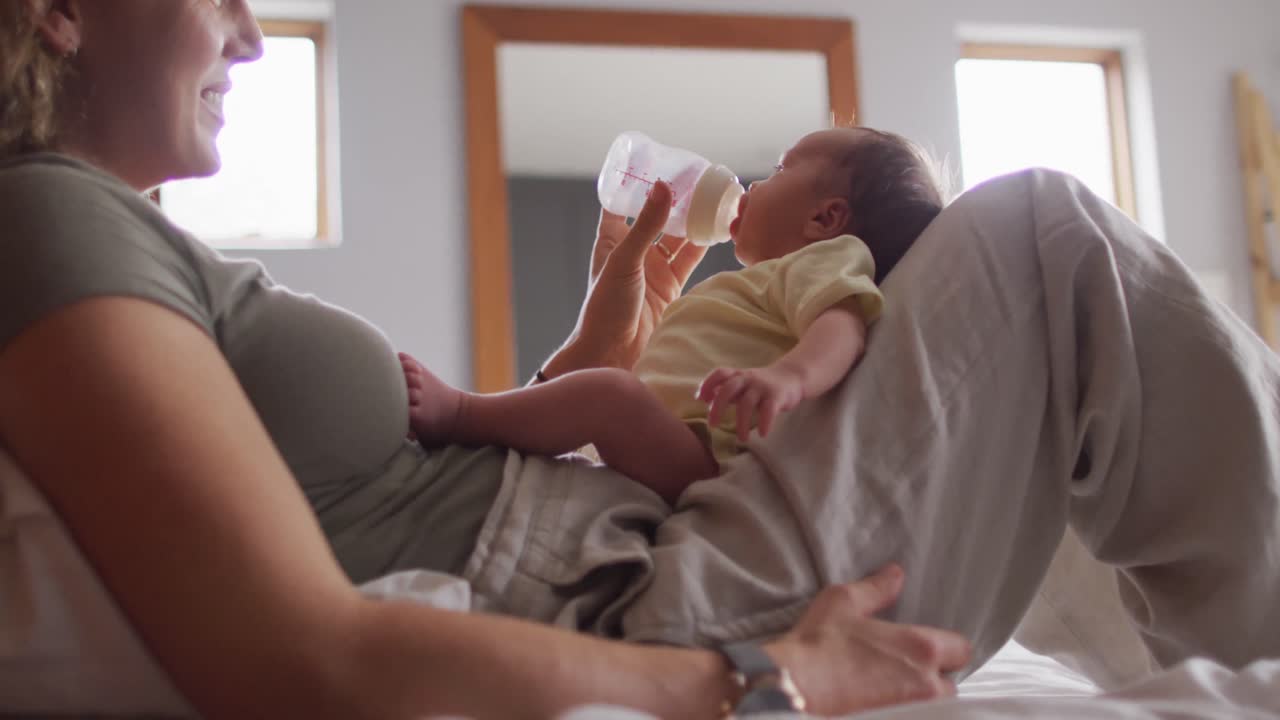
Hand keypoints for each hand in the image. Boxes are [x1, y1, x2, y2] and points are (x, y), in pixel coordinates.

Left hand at [553, 182, 707, 373]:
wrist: (614, 354)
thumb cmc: (605, 307)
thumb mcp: (624, 261)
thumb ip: (646, 226)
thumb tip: (663, 187)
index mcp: (611, 239)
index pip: (621, 201)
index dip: (635, 182)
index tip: (654, 161)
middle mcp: (633, 250)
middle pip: (656, 215)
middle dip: (674, 198)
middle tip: (697, 176)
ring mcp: (653, 268)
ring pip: (677, 236)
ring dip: (692, 219)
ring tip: (713, 197)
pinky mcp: (670, 286)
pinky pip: (689, 259)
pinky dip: (702, 244)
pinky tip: (717, 228)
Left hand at [698, 366, 804, 441]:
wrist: (792, 377)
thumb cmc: (761, 385)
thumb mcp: (743, 384)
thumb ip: (726, 391)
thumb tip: (705, 398)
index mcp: (738, 375)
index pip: (720, 373)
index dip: (708, 384)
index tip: (700, 399)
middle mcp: (748, 379)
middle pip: (728, 389)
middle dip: (718, 407)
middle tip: (712, 425)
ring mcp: (762, 387)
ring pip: (747, 404)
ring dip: (741, 423)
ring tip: (742, 439)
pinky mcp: (777, 396)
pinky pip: (768, 410)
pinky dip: (764, 423)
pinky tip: (762, 434)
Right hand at [765, 566, 970, 715]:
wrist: (792, 688)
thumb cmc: (818, 644)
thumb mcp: (843, 602)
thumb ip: (876, 589)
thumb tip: (896, 574)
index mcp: (921, 648)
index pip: (962, 650)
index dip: (948, 648)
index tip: (928, 648)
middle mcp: (926, 685)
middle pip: (951, 686)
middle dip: (934, 680)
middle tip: (906, 673)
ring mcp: (912, 713)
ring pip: (933, 709)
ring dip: (919, 701)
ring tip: (892, 694)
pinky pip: (912, 719)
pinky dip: (903, 714)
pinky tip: (881, 708)